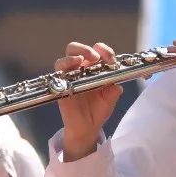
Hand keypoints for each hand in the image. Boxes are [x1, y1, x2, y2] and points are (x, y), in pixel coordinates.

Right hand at [54, 42, 125, 160]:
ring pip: (68, 55)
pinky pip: (59, 70)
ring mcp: (71, 75)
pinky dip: (65, 64)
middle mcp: (82, 68)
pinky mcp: (61, 84)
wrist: (86, 128)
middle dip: (86, 49)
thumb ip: (113, 92)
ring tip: (81, 60)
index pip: (99, 52)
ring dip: (75, 54)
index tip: (111, 60)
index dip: (105, 52)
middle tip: (95, 57)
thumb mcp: (110, 101)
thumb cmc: (98, 111)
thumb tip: (116, 87)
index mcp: (96, 69)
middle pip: (79, 48)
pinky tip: (73, 67)